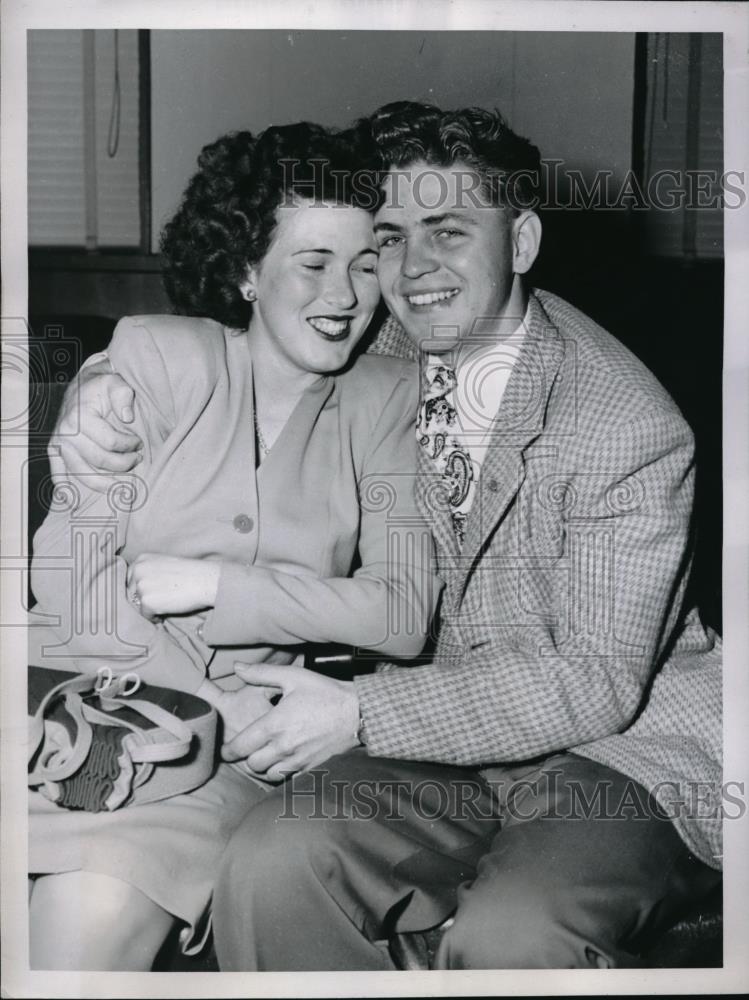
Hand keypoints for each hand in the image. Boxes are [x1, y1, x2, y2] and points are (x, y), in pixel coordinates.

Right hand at [50, 360, 142, 488]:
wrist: (81, 386)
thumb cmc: (100, 387)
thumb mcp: (114, 381)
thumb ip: (123, 394)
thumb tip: (127, 416)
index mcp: (80, 417)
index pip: (111, 443)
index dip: (130, 446)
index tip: (139, 443)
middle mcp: (66, 432)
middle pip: (100, 461)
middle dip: (124, 464)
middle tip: (137, 460)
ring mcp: (59, 443)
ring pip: (83, 473)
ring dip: (105, 483)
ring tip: (123, 485)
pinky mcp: (54, 450)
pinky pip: (57, 472)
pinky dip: (64, 488)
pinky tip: (72, 501)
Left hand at [127, 554, 220, 618]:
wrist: (204, 580)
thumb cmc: (190, 573)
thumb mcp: (165, 564)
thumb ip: (149, 572)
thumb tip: (140, 590)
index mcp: (141, 559)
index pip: (131, 579)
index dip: (142, 588)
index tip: (153, 592)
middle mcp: (138, 571)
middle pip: (131, 592)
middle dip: (144, 598)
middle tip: (162, 599)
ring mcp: (141, 586)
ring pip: (138, 604)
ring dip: (150, 607)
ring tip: (167, 603)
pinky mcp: (146, 601)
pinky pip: (145, 615)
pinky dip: (155, 616)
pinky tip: (168, 609)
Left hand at [221, 663, 359, 781]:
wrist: (358, 713)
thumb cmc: (325, 692)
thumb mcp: (293, 677)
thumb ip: (261, 673)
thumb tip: (237, 668)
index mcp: (274, 725)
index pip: (241, 746)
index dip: (228, 750)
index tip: (226, 749)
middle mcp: (283, 747)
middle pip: (252, 764)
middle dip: (247, 757)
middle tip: (249, 749)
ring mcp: (298, 760)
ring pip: (268, 774)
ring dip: (264, 766)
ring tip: (266, 755)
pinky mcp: (311, 768)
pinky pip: (287, 778)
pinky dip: (281, 772)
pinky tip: (284, 761)